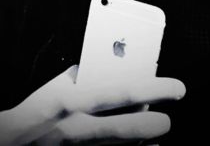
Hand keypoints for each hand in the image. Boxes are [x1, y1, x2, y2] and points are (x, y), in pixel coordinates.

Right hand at [0, 63, 185, 144]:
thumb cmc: (35, 111)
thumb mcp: (59, 87)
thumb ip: (87, 79)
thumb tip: (116, 71)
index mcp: (72, 101)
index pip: (121, 91)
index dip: (152, 89)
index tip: (175, 88)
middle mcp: (76, 129)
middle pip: (124, 128)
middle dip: (151, 125)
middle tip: (167, 121)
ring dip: (140, 140)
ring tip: (156, 132)